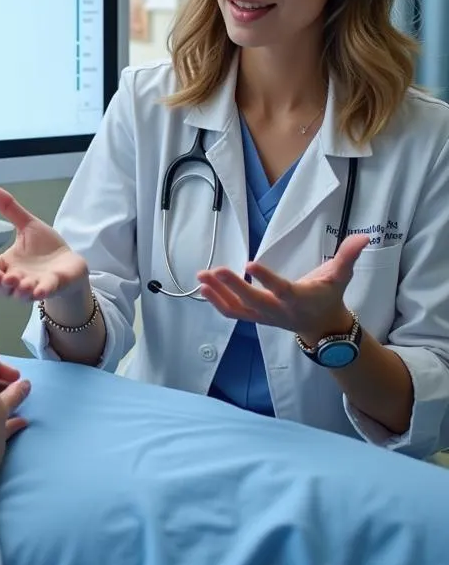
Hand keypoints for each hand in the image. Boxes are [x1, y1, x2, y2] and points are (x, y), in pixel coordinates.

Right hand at [0, 184, 88, 301]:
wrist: (70, 264)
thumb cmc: (45, 248)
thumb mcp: (27, 225)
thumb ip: (9, 209)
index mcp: (9, 264)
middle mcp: (18, 279)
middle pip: (2, 286)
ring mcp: (35, 286)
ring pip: (21, 293)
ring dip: (17, 289)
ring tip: (16, 281)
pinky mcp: (53, 287)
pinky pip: (45, 292)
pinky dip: (41, 292)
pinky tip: (38, 291)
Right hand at [0, 344, 29, 483]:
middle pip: (10, 380)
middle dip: (7, 374)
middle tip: (9, 374)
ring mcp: (1, 423)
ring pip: (15, 403)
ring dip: (18, 394)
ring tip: (23, 389)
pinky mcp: (1, 445)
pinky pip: (11, 428)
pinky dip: (14, 423)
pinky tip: (20, 423)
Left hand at [196, 233, 370, 342]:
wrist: (322, 327)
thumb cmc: (328, 296)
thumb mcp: (340, 276)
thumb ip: (348, 256)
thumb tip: (363, 237)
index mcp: (298, 298)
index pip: (281, 289)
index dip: (266, 279)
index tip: (249, 264)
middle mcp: (279, 310)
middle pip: (253, 301)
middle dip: (233, 286)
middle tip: (214, 270)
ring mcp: (264, 317)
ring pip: (238, 309)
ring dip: (218, 294)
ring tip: (201, 276)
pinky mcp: (255, 318)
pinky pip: (233, 313)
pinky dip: (217, 302)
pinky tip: (203, 287)